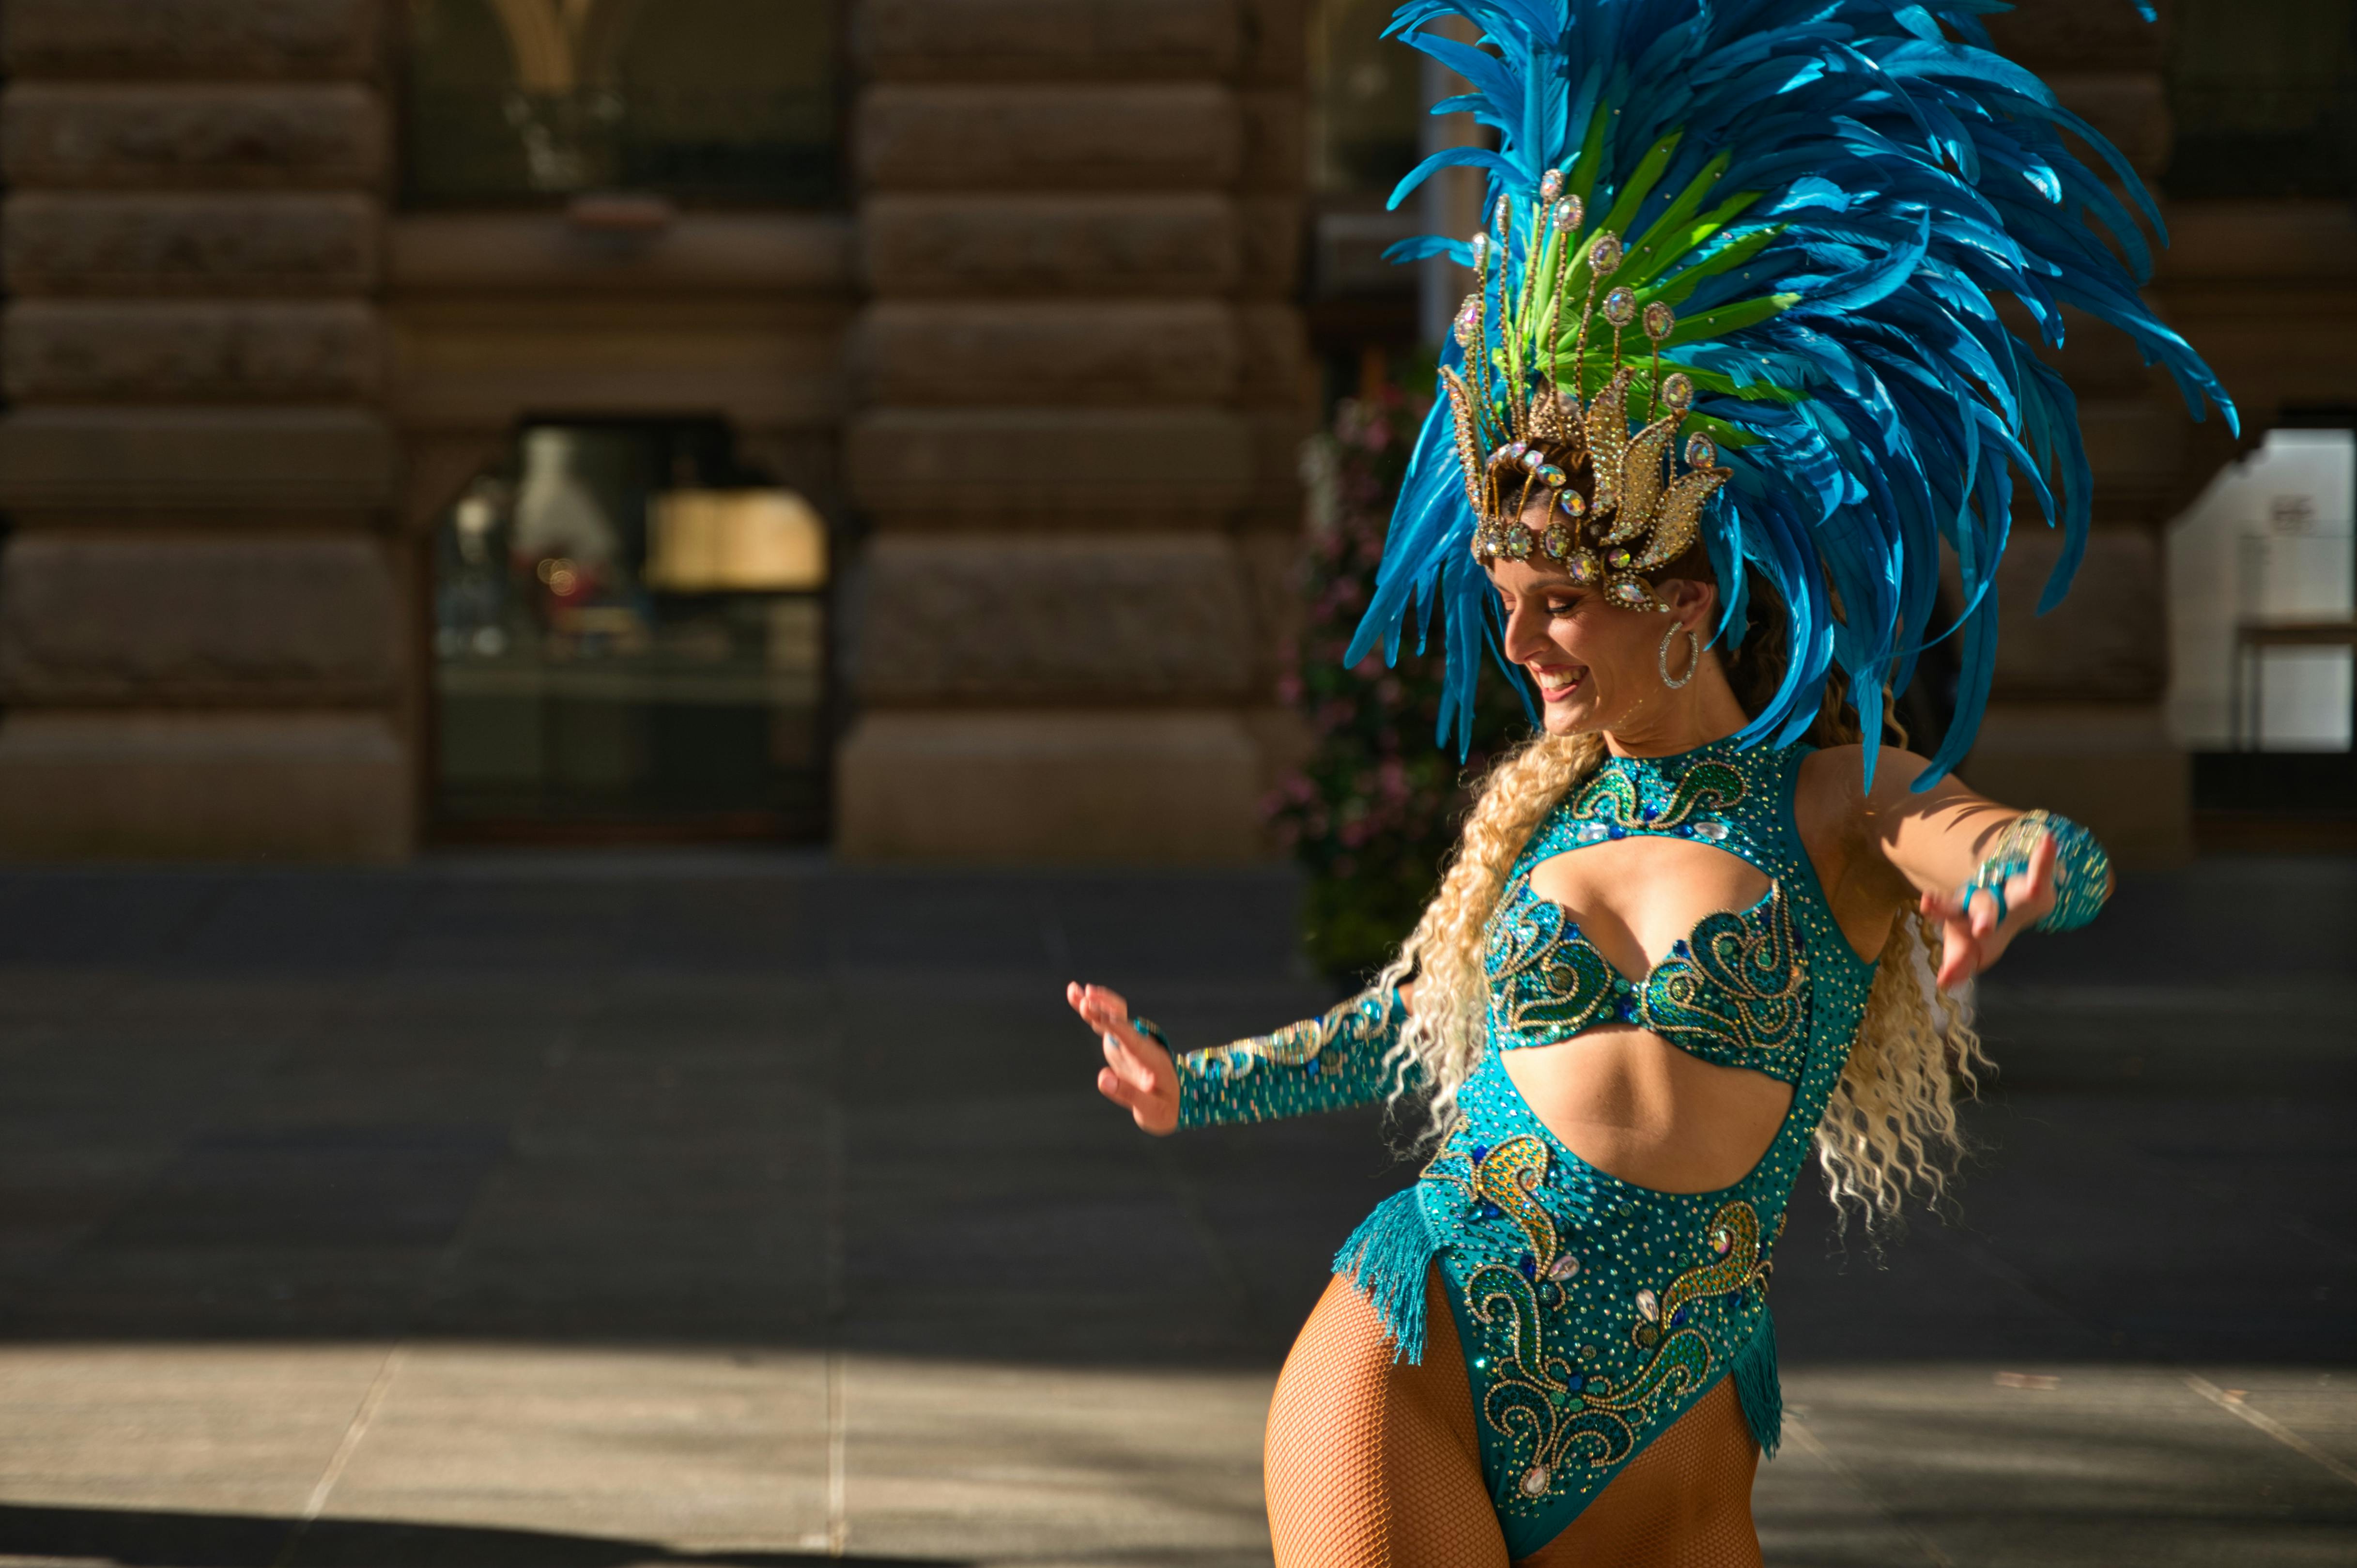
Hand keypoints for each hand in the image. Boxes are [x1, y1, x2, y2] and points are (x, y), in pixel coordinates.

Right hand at [1068, 981, 1177, 1135]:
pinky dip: (1095, 1012)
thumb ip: (1128, 1094)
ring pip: (1114, 1016)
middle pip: (1122, 1020)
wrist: (1179, 1104)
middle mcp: (1141, 1045)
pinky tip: (1080, 1001)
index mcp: (1151, 1059)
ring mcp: (1131, 1043)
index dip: (1114, 1026)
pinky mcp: (1122, 1045)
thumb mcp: (1151, 1110)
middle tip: (1085, 1000)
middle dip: (1103, 1010)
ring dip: (1096, 1003)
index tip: (1097, 1014)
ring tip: (1073, 990)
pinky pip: (1108, 1024)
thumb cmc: (1166, 1109)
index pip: (1131, 1038)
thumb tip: (1101, 1078)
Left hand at [1918, 828, 2057, 991]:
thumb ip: (1958, 963)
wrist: (2006, 906)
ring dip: (2025, 887)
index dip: (1940, 910)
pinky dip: (2046, 860)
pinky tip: (2049, 840)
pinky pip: (2042, 871)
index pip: (1950, 913)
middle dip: (1985, 915)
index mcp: (1964, 913)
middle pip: (1983, 903)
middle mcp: (1984, 896)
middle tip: (1983, 929)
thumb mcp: (1973, 951)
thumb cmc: (1983, 930)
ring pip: (2018, 888)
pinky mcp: (2036, 886)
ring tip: (2036, 887)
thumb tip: (1943, 983)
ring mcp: (2010, 890)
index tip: (1927, 905)